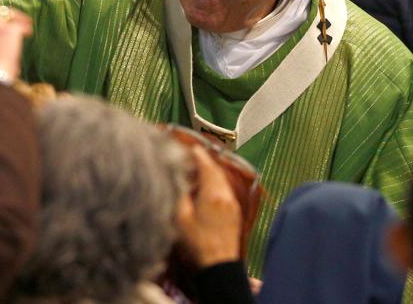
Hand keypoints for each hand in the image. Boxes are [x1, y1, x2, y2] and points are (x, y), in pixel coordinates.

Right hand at [176, 145, 242, 266]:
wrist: (219, 266)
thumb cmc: (197, 243)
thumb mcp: (180, 218)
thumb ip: (179, 194)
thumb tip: (177, 178)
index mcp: (213, 194)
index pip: (207, 166)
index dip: (198, 154)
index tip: (190, 147)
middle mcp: (226, 195)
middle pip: (216, 171)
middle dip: (204, 162)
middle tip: (191, 157)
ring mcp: (233, 205)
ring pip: (222, 181)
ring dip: (210, 173)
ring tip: (196, 172)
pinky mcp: (235, 213)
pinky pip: (225, 191)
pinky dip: (215, 184)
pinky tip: (206, 190)